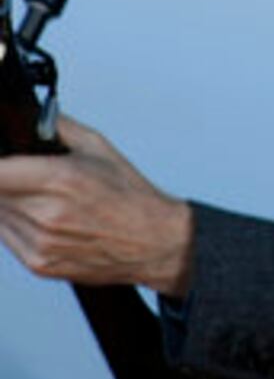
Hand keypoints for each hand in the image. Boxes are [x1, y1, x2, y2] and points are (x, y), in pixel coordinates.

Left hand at [0, 115, 193, 294]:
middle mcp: (46, 213)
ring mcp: (41, 241)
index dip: (0, 165)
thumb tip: (29, 115)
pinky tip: (42, 219)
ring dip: (8, 203)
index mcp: (60, 179)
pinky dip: (16, 225)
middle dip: (6, 181)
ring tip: (40, 199)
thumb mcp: (99, 147)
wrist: (153, 240)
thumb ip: (57, 126)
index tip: (4, 162)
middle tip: (26, 178)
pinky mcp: (38, 263)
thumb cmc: (131, 196)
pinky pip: (6, 238)